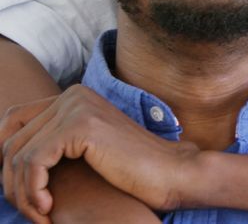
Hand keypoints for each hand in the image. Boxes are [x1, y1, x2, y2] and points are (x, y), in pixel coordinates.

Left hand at [2, 85, 199, 218]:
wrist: (171, 174)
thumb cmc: (132, 171)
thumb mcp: (86, 153)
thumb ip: (54, 145)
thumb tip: (6, 160)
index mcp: (74, 97)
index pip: (12, 121)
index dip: (4, 160)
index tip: (19, 192)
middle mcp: (73, 95)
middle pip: (11, 140)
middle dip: (12, 183)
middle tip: (31, 211)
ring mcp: (77, 107)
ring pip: (18, 155)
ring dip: (22, 193)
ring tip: (40, 214)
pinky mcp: (81, 126)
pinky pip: (33, 162)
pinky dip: (33, 190)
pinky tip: (48, 207)